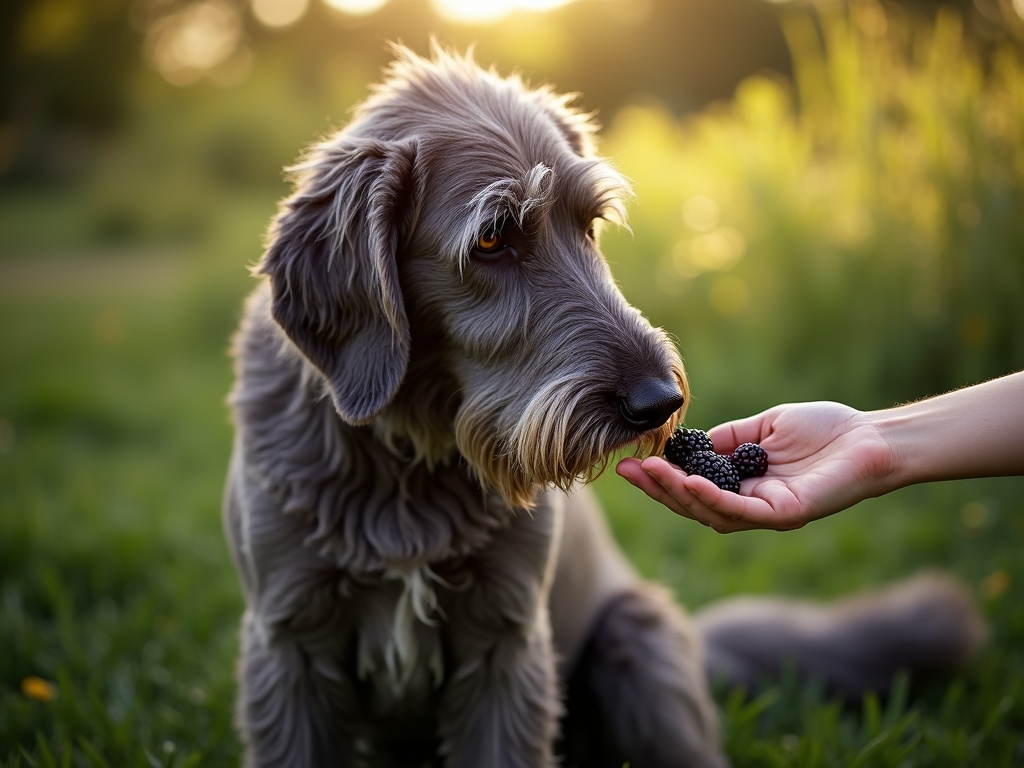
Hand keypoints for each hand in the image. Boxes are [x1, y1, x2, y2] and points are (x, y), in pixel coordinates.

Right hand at [616, 402, 894, 532]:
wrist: (871, 437)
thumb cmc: (825, 430)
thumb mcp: (762, 427)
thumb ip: (727, 439)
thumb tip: (688, 443)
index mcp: (744, 486)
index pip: (693, 488)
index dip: (661, 479)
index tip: (631, 462)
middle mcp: (752, 505)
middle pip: (692, 505)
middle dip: (657, 490)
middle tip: (626, 472)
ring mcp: (767, 514)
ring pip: (709, 511)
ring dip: (675, 493)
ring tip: (649, 473)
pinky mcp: (785, 514)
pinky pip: (740, 510)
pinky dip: (710, 497)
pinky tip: (687, 481)